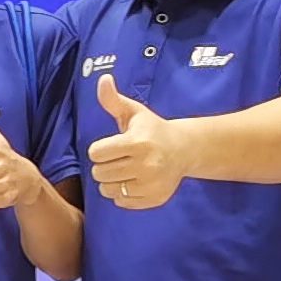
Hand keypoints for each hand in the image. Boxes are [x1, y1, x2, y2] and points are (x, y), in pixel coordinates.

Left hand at [87, 73, 185, 212]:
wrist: (184, 149)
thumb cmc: (152, 129)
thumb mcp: (133, 112)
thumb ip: (113, 100)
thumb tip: (103, 79)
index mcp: (137, 143)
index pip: (96, 153)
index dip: (100, 149)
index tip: (113, 145)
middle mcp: (145, 165)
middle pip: (99, 173)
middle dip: (104, 165)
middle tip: (120, 158)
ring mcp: (151, 185)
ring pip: (107, 190)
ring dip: (111, 180)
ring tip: (125, 169)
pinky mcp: (154, 199)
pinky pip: (121, 202)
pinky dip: (122, 193)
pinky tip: (134, 181)